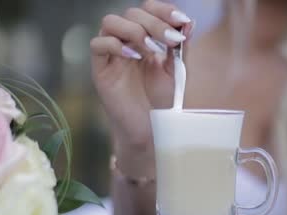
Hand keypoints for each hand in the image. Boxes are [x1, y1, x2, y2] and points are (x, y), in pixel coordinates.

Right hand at [90, 0, 192, 166]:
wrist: (151, 130)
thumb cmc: (162, 102)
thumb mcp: (177, 71)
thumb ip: (181, 46)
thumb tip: (189, 22)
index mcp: (146, 38)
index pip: (149, 9)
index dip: (164, 10)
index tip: (181, 21)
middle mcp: (127, 41)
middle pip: (132, 13)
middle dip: (154, 23)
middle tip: (170, 40)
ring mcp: (112, 54)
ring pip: (111, 22)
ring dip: (134, 30)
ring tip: (151, 49)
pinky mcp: (100, 70)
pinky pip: (97, 45)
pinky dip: (115, 45)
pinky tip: (134, 57)